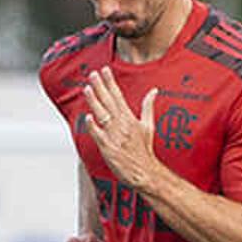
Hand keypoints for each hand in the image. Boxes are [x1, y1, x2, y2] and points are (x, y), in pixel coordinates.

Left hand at [82, 67, 158, 187]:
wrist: (144, 172)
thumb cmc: (144, 150)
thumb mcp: (148, 126)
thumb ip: (148, 107)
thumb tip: (154, 91)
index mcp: (130, 118)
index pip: (118, 96)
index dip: (110, 82)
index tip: (105, 70)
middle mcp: (121, 125)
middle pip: (109, 102)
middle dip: (100, 87)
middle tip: (93, 74)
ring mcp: (114, 136)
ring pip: (102, 115)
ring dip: (95, 101)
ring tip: (87, 88)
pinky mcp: (108, 147)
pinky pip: (98, 134)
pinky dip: (93, 126)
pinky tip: (88, 117)